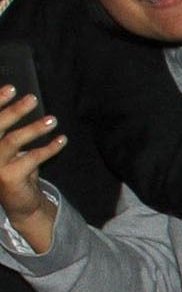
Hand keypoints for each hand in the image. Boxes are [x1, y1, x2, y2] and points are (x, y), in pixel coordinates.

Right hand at [0, 87, 65, 253]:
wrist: (22, 204)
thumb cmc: (17, 169)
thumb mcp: (13, 147)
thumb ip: (12, 128)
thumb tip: (26, 100)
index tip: (11, 88)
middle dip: (15, 110)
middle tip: (32, 98)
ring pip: (14, 140)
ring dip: (34, 128)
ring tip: (53, 120)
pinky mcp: (9, 178)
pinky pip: (32, 158)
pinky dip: (49, 148)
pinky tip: (61, 141)